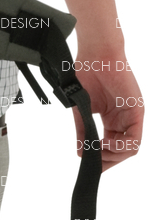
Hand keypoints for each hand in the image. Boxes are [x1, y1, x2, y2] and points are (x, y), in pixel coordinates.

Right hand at [71, 50, 142, 169]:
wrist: (95, 55)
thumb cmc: (88, 74)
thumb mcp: (82, 110)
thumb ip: (84, 132)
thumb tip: (81, 152)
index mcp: (112, 120)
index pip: (112, 148)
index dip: (102, 159)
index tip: (89, 163)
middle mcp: (123, 120)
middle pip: (122, 152)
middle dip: (108, 161)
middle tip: (94, 162)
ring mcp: (131, 116)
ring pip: (130, 149)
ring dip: (113, 156)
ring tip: (98, 152)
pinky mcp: (137, 111)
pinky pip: (134, 139)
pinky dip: (120, 147)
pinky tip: (106, 145)